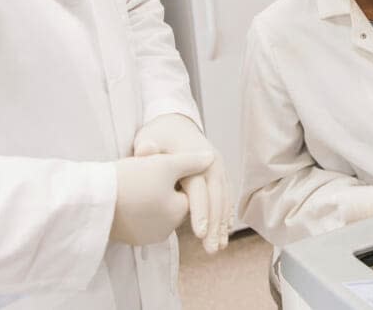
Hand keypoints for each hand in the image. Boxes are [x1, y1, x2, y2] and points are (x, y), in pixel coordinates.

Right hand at [110, 152, 213, 245]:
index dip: (175, 174)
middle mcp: (166, 230)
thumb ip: (191, 162)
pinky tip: (124, 194)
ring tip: (132, 180)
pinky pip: (140, 219)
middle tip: (143, 170)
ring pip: (155, 210)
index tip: (160, 163)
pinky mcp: (128, 239)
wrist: (92, 201)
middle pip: (172, 202)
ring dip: (150, 197)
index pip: (188, 191)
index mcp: (178, 213)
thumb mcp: (165, 164)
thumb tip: (211, 158)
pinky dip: (136, 208)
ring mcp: (146, 237)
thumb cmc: (131, 179)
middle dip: (163, 187)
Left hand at [134, 114, 232, 253]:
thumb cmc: (159, 135)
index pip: (199, 187)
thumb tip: (146, 149)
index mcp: (194, 155)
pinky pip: (226, 197)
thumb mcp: (149, 137)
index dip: (200, 211)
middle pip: (216, 197)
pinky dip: (226, 215)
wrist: (175, 123)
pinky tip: (226, 232)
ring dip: (222, 225)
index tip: (199, 233)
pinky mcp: (220, 176)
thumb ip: (147, 147)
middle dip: (215, 225)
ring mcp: (218, 169)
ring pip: (223, 200)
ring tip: (219, 247)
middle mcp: (211, 162)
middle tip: (211, 249)